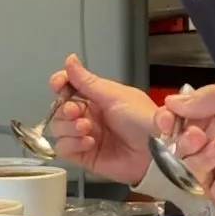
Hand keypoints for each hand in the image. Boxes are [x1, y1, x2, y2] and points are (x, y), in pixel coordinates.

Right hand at [48, 55, 154, 185]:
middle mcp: (90, 115)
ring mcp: (86, 135)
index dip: (59, 83)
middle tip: (75, 111)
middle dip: (63, 108)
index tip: (58, 84)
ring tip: (86, 128)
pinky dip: (71, 144)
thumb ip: (88, 81)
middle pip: (59, 108)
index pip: (69, 86)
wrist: (156, 150)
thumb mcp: (115, 95)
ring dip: (68, 127)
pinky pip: (64, 148)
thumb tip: (70, 60)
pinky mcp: (86, 155)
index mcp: (97, 97)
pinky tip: (88, 142)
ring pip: (58, 128)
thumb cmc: (144, 120)